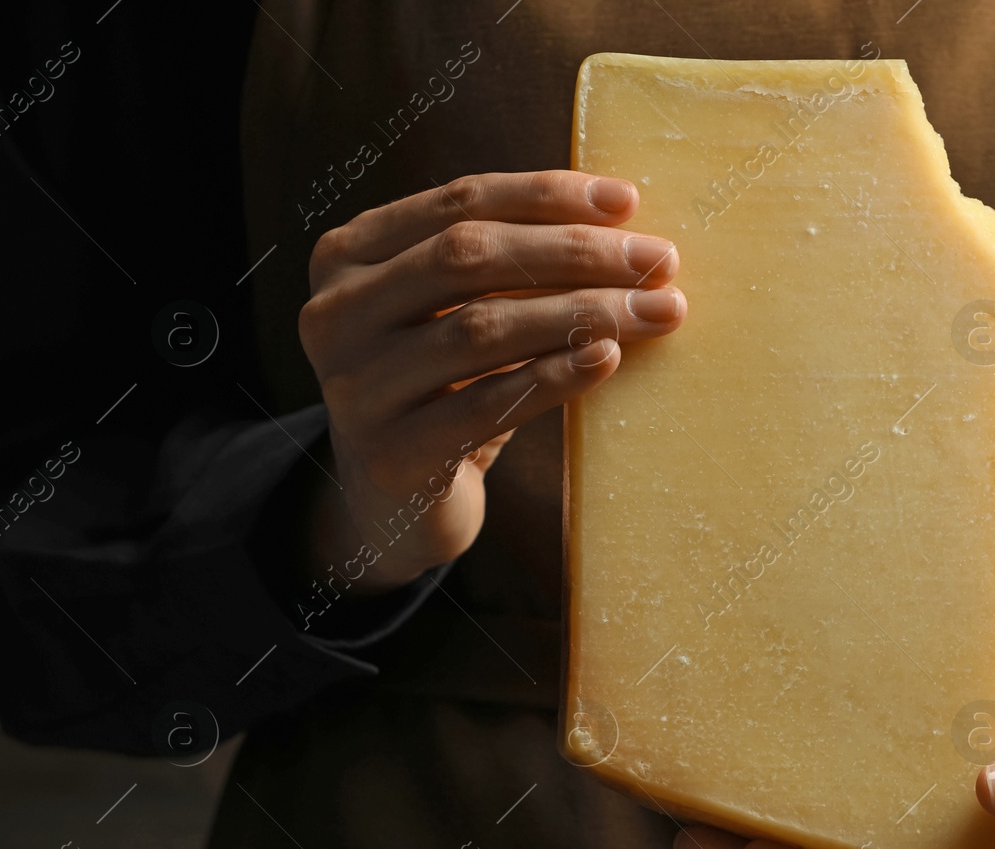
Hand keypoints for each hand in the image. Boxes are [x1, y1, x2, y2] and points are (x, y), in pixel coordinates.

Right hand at [297, 171, 684, 591]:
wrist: (396, 505)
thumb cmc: (446, 390)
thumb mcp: (457, 312)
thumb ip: (508, 265)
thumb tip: (623, 225)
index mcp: (349, 257)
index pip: (459, 203)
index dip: (547, 196)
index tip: (629, 202)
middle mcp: (335, 313)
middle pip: (468, 257)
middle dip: (575, 253)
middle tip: (659, 261)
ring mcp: (356, 386)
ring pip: (481, 328)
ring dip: (581, 313)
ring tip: (656, 311)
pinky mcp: (391, 454)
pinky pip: (486, 404)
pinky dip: (555, 376)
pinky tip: (607, 358)